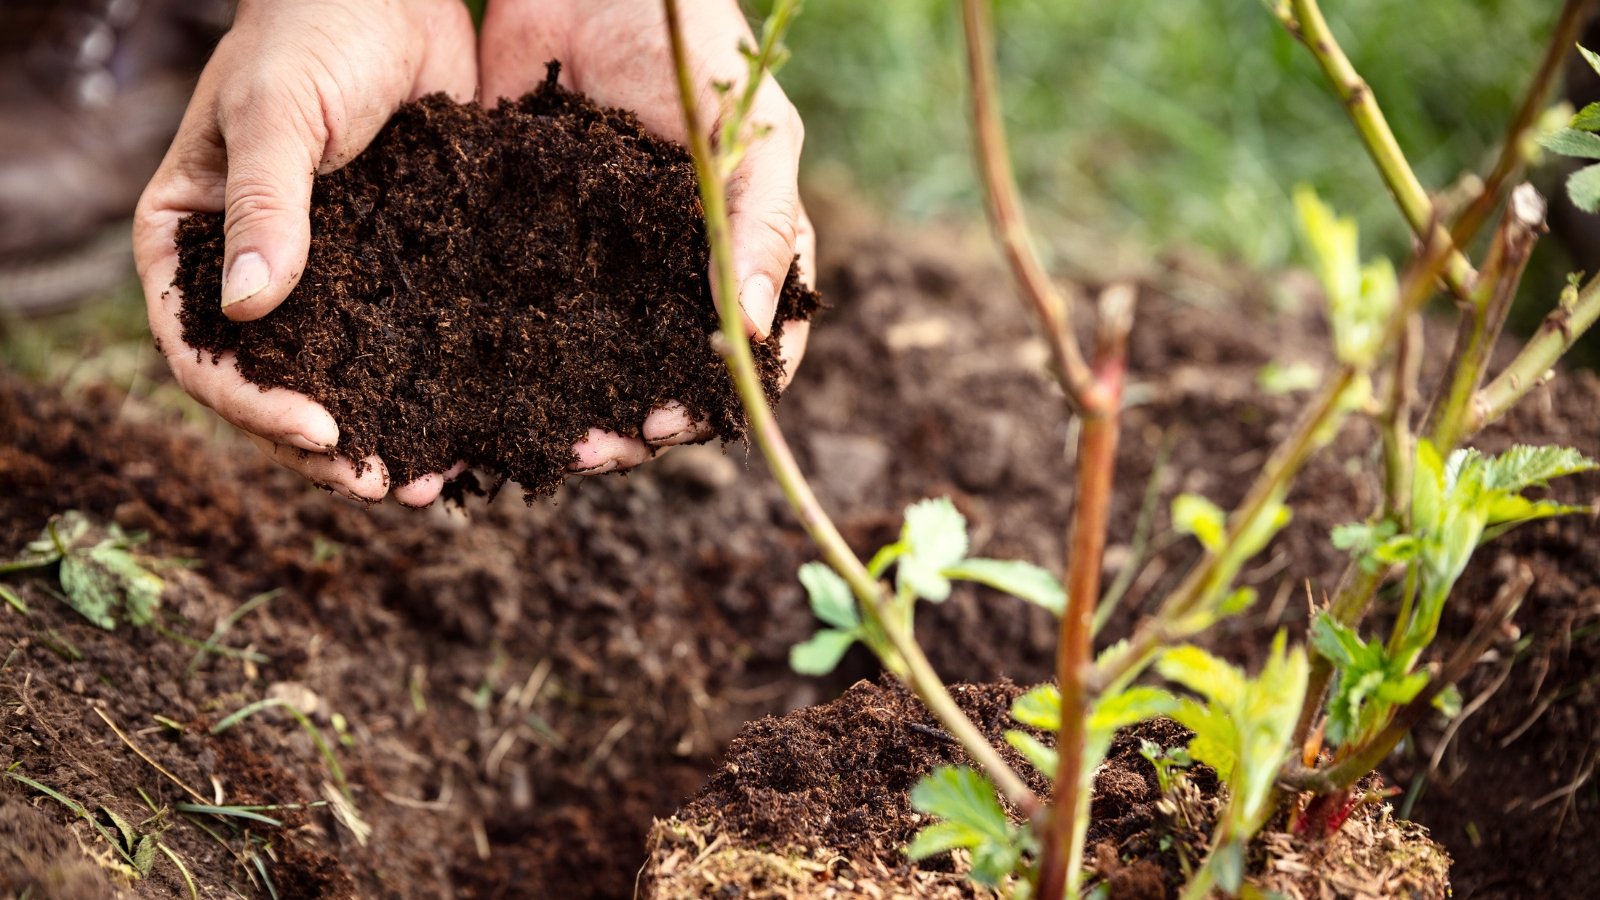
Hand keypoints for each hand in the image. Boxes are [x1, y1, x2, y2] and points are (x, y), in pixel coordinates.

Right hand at [134, 0, 476, 504]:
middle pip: (271, 384)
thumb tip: (249, 310)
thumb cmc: (313, 31)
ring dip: (380, 432)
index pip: (201, 347)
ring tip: (430, 483)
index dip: (251, 402)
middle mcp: (256, 272)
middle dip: (321, 446)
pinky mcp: (394, 269)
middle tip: (382, 485)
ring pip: (340, 377)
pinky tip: (470, 428)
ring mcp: (327, 277)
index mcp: (194, 240)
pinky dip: (428, 390)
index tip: (318, 432)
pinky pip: (403, 343)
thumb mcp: (276, 113)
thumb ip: (264, 205)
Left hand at [479, 0, 814, 472]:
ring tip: (535, 443)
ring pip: (589, 360)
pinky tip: (476, 392)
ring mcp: (599, 264)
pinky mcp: (529, 242)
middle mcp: (669, 276)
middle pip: (659, 378)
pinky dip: (504, 359)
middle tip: (589, 452)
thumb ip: (767, 227)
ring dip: (569, 410)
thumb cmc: (699, 49)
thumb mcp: (755, 137)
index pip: (744, 356)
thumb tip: (759, 333)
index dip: (713, 402)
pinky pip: (520, 312)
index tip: (670, 425)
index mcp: (737, 257)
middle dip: (631, 427)